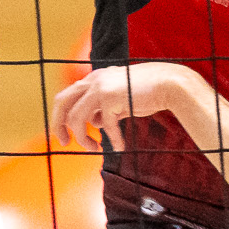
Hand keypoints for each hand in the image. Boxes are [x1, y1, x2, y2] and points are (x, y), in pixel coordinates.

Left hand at [52, 63, 200, 150]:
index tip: (65, 136)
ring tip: (94, 149)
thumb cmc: (147, 93)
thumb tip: (95, 123)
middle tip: (64, 143)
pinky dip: (113, 140)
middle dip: (58, 125)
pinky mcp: (111, 97)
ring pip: (77, 118)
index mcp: (93, 79)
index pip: (66, 97)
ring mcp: (100, 87)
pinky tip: (121, 148)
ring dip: (83, 138)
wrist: (170, 84)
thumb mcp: (120, 100)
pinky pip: (105, 126)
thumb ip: (105, 109)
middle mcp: (93, 80)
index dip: (61, 118)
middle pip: (62, 103)